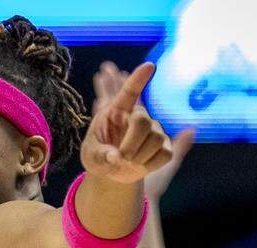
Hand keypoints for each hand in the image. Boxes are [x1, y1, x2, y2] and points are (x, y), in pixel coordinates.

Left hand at [93, 62, 193, 200]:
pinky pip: (165, 154)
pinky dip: (151, 165)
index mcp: (116, 111)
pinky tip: (141, 165)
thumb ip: (100, 156)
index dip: (138, 79)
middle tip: (121, 157)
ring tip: (127, 161)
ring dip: (139, 157)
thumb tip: (116, 156)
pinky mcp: (165, 146)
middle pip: (143, 120)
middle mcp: (137, 116)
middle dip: (132, 142)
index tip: (150, 66)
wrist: (111, 173)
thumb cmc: (98, 158)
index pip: (129, 92)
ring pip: (156, 139)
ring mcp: (154, 130)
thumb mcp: (91, 157)